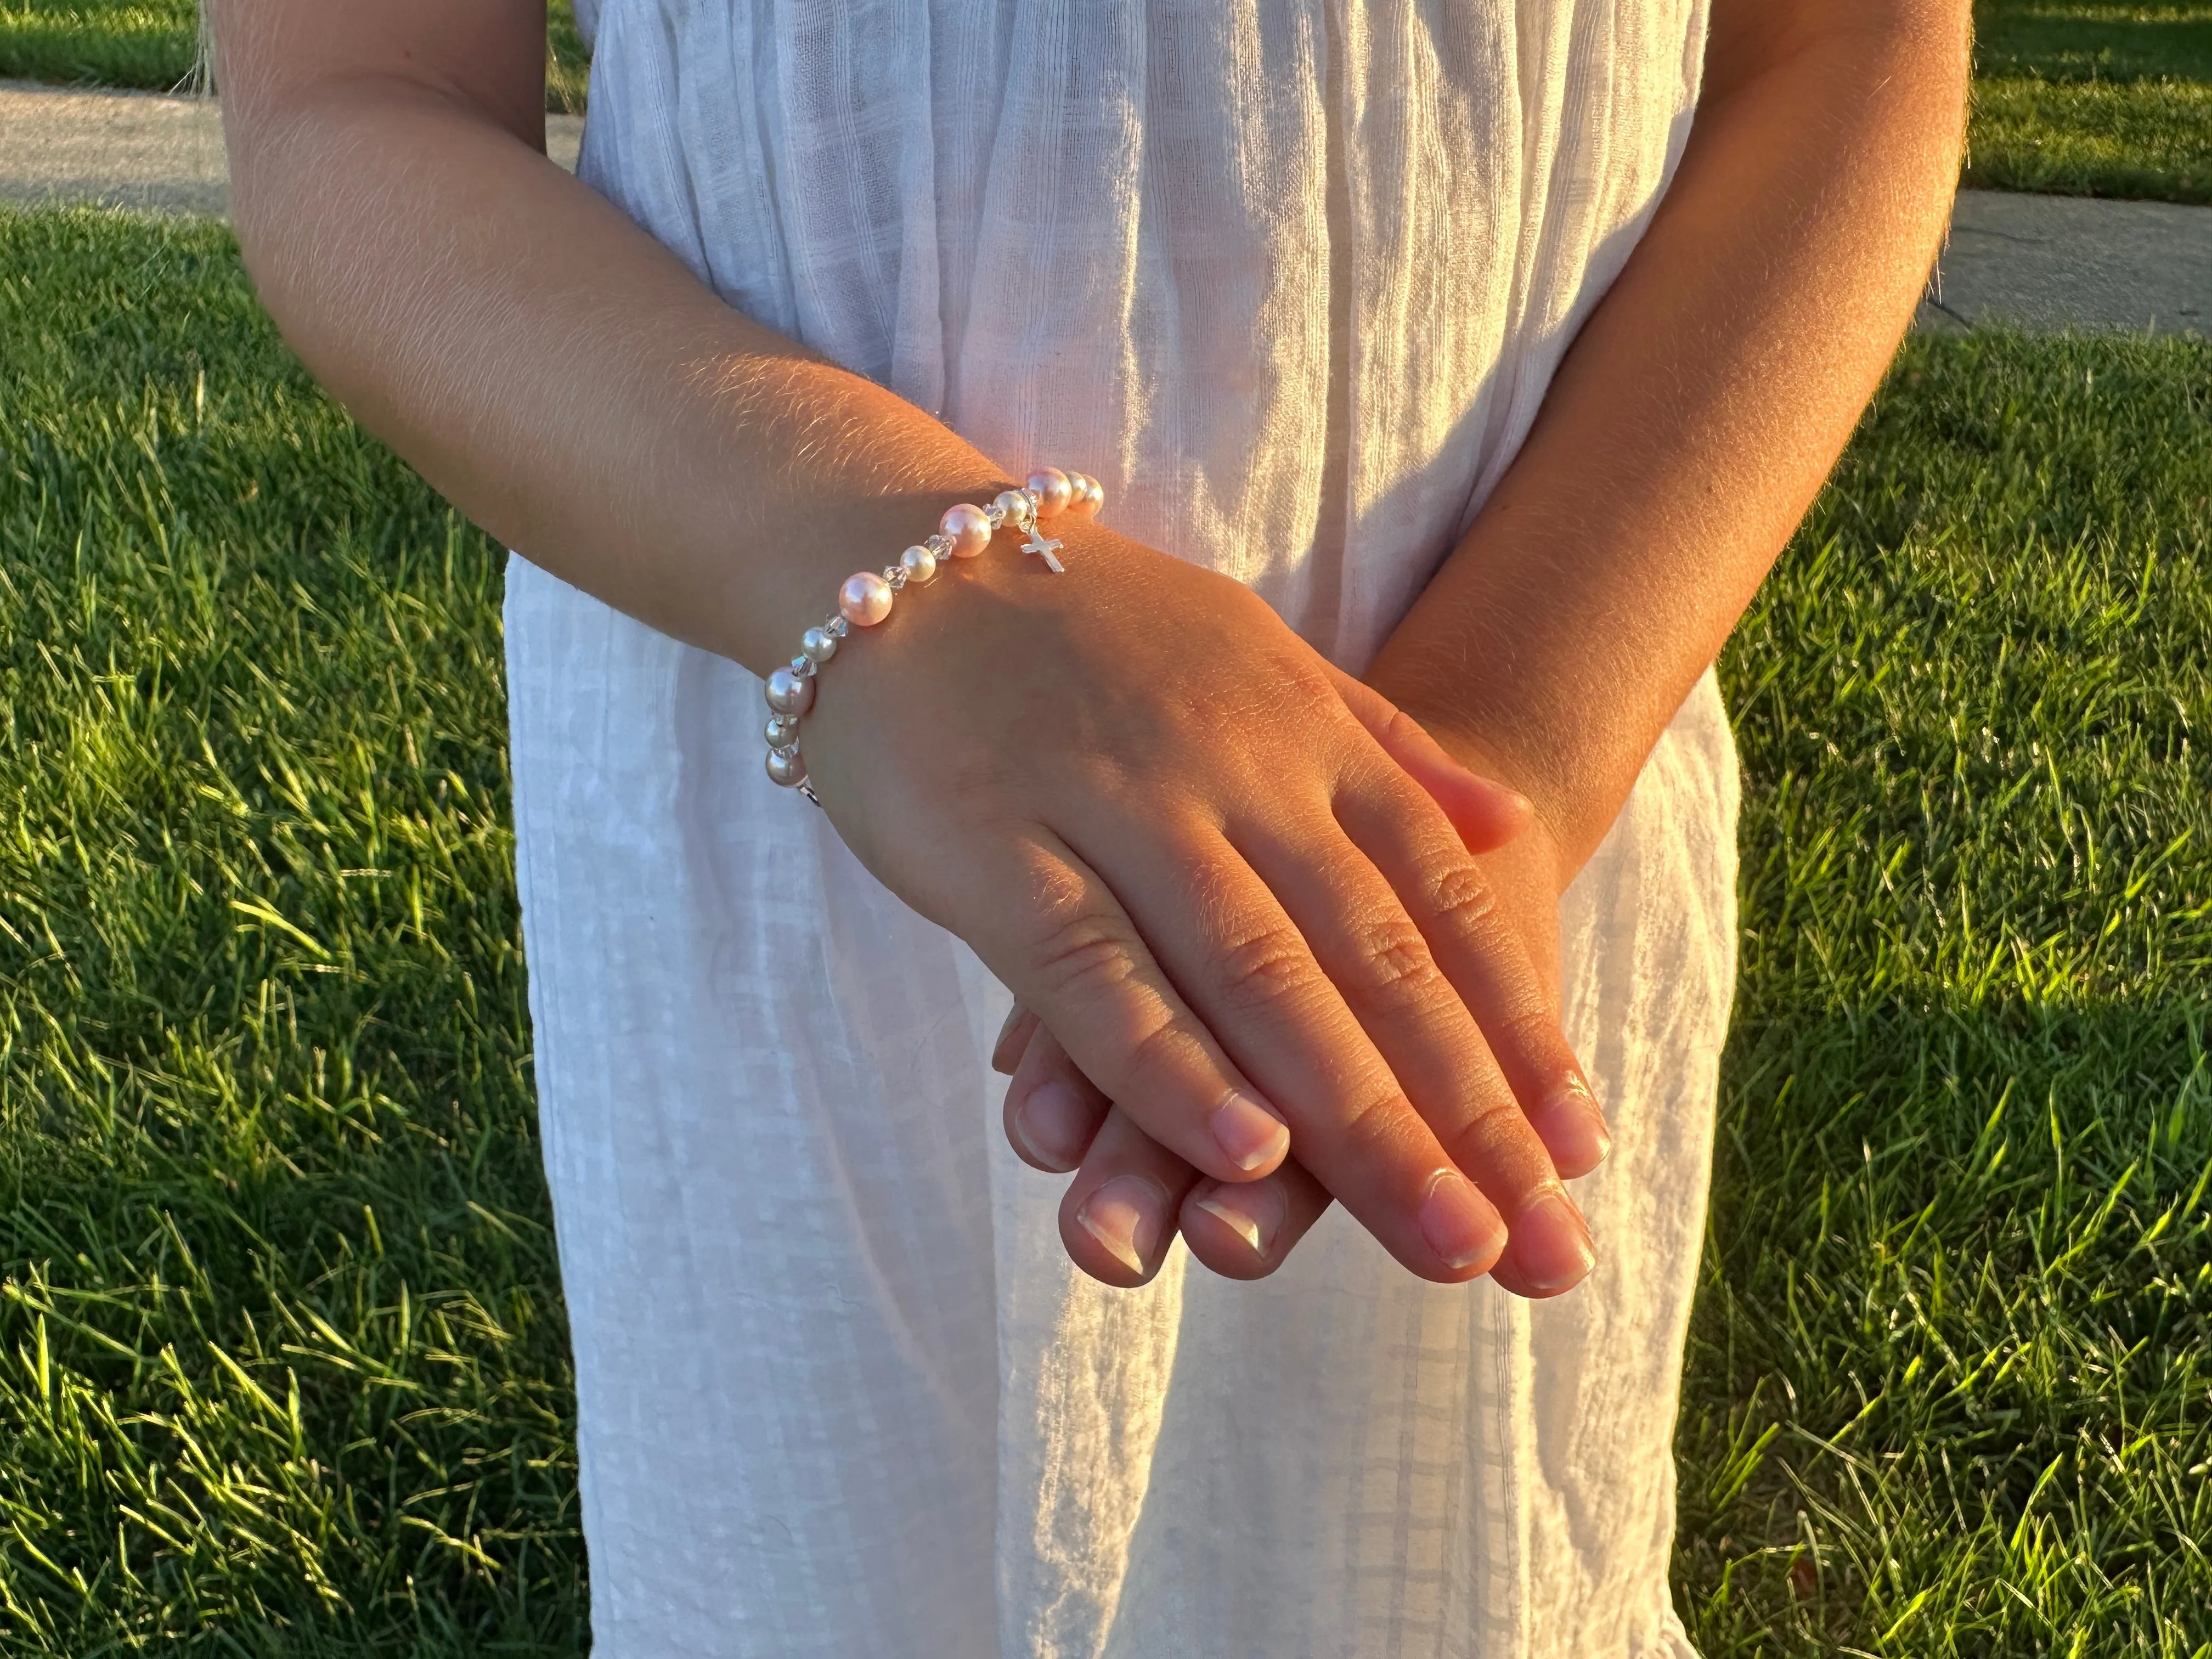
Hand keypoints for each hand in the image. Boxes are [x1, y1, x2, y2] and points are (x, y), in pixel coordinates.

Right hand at [801, 511, 1596, 1284]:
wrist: (904, 560)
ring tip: (1445, 1234)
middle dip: (1466, 1110)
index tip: (1580, 1147)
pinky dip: (1173, 1064)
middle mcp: (1233, 772)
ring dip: (1360, 1115)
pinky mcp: (999, 852)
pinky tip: (1245, 1152)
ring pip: (1260, 980)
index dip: (1514, 1027)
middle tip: (1542, 1245)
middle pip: (1373, 959)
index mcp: (1301, 733)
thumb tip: (1513, 822)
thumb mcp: (1264, 659)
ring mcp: (1117, 809)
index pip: (1438, 897)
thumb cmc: (1094, 632)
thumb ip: (1384, 749)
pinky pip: (1097, 973)